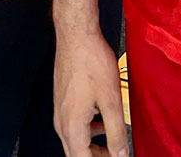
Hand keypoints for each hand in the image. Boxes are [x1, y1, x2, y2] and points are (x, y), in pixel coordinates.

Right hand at [54, 32, 127, 156]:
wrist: (76, 35)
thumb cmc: (91, 61)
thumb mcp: (111, 100)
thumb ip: (116, 131)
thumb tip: (121, 154)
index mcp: (72, 126)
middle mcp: (61, 121)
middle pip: (76, 152)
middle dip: (96, 156)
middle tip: (115, 153)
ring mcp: (60, 109)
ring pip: (75, 138)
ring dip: (93, 143)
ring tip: (112, 139)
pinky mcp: (63, 99)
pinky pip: (73, 123)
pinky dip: (88, 128)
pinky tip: (102, 117)